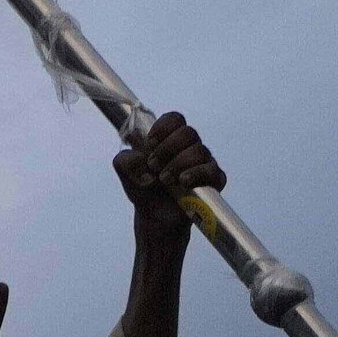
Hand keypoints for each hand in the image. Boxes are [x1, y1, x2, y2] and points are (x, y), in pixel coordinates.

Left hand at [115, 111, 223, 226]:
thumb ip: (124, 160)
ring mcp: (203, 162)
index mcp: (169, 139)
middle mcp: (189, 147)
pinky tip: (183, 182)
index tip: (150, 143)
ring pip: (198, 151)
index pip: (174, 119)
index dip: (163, 127)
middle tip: (153, 165)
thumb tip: (138, 157)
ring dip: (178, 164)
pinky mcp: (213, 180)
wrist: (155, 217)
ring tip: (164, 180)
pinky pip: (211, 171)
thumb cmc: (144, 189)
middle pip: (188, 133)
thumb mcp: (126, 173)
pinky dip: (196, 174)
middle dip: (167, 148)